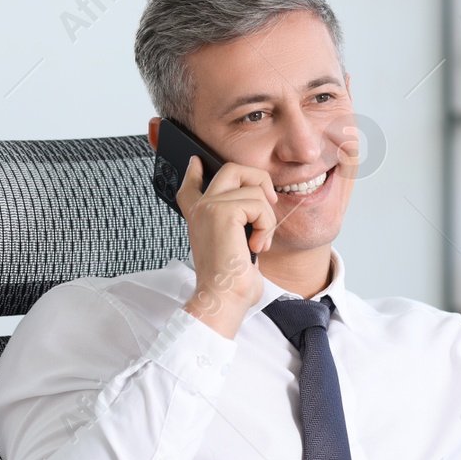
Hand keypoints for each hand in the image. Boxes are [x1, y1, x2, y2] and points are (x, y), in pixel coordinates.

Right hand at [177, 155, 278, 337]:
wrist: (223, 297)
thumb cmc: (231, 281)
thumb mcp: (233, 247)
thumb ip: (237, 224)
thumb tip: (258, 206)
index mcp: (197, 216)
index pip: (191, 184)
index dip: (195, 170)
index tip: (196, 162)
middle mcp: (199, 207)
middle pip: (232, 169)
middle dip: (259, 178)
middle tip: (269, 203)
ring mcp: (209, 206)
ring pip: (254, 189)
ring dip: (267, 218)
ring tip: (259, 242)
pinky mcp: (222, 211)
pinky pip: (259, 204)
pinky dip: (266, 226)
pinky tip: (257, 245)